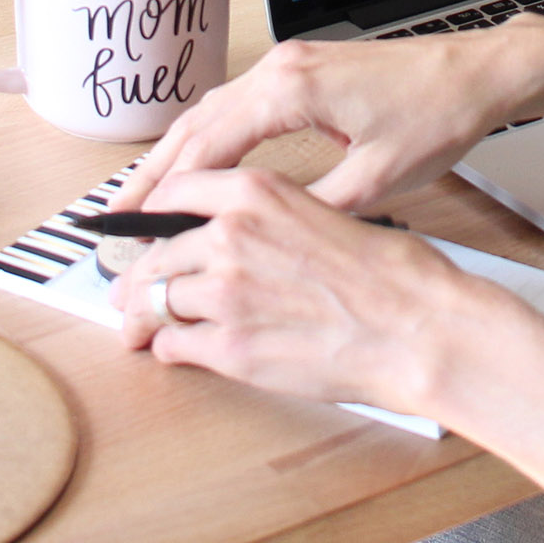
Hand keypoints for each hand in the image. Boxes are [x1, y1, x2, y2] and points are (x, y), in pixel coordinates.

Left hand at [111, 166, 531, 414]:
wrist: (416, 325)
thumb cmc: (390, 273)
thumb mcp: (321, 209)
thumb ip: (263, 217)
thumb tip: (228, 231)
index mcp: (254, 192)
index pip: (172, 193)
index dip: (149, 218)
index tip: (140, 231)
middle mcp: (229, 235)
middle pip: (155, 253)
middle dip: (138, 277)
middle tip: (127, 292)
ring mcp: (225, 292)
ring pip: (157, 300)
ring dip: (147, 318)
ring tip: (140, 329)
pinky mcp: (230, 345)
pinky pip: (174, 345)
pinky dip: (169, 349)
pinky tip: (176, 351)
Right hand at [117, 25, 543, 213]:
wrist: (476, 73)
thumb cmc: (437, 116)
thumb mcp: (378, 179)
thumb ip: (317, 209)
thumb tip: (271, 240)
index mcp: (292, 90)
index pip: (209, 146)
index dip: (169, 190)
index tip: (137, 226)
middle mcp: (281, 69)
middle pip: (196, 124)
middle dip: (153, 172)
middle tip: (114, 217)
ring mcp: (290, 65)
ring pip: (212, 111)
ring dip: (176, 153)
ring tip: (143, 197)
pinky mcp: (303, 70)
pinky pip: (237, 104)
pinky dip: (208, 137)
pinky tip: (196, 164)